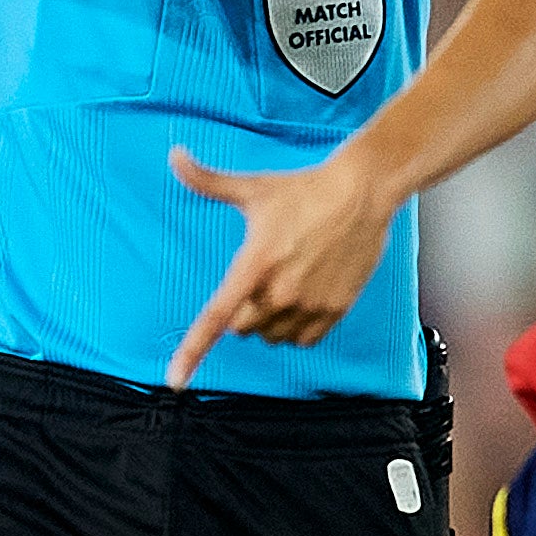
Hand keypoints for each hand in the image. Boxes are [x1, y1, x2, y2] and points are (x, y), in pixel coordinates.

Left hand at [163, 147, 395, 385]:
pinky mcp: (335, 310)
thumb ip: (207, 180)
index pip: (215, 316)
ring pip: (272, 337)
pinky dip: (296, 329)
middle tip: (260, 278)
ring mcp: (309, 304)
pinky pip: (303, 341)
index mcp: (254, 264)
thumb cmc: (303, 190)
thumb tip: (173, 155)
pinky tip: (302, 300)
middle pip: (242, 328)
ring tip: (285, 283)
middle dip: (243, 311)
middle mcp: (280, 291)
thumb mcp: (253, 187)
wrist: (361, 193)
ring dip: (270, 321)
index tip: (175, 379)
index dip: (191, 351)